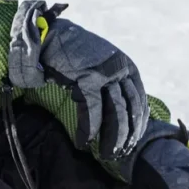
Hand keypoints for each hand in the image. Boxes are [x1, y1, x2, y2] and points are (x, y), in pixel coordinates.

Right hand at [8, 0, 148, 159]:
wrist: (49, 35)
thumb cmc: (73, 54)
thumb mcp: (101, 66)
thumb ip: (112, 84)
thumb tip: (121, 114)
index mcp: (126, 66)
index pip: (139, 100)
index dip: (137, 124)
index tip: (132, 142)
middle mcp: (119, 68)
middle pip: (130, 109)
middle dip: (126, 135)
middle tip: (119, 153)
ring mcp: (103, 72)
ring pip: (115, 113)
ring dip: (111, 137)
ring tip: (105, 154)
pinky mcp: (85, 78)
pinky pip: (91, 111)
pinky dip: (88, 129)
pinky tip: (83, 142)